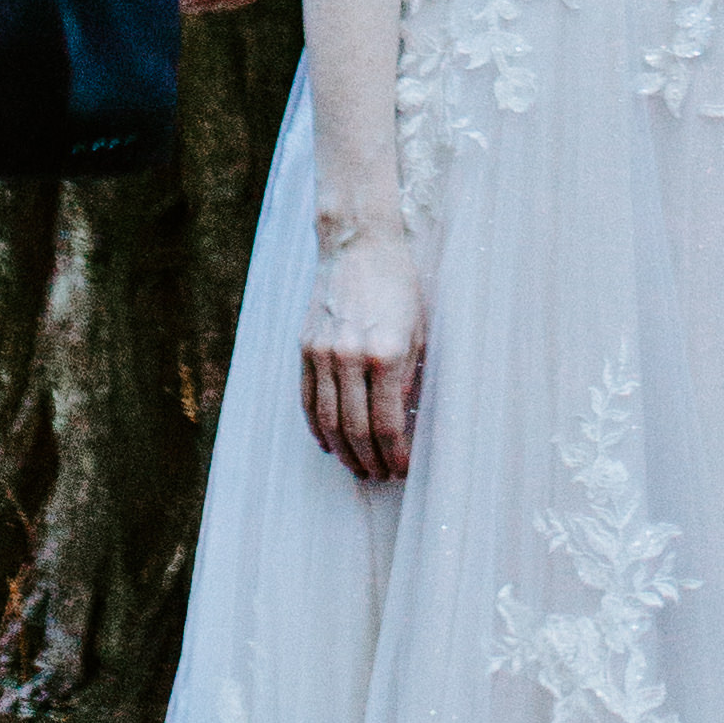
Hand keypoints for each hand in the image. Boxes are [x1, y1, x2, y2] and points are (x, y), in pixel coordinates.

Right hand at [300, 208, 426, 480]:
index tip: (401, 469)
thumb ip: (408, 379)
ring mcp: (323, 353)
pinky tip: (329, 443)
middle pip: (356, 429)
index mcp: (386, 353)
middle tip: (379, 476)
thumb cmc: (399, 287)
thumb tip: (399, 421)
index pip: (387, 423)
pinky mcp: (305, 348)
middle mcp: (350, 356)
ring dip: (343, 451)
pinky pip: (308, 399)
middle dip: (369, 460)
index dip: (394, 453)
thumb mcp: (418, 331)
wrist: (359, 246)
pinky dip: (317, 427)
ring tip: (357, 468)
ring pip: (328, 420)